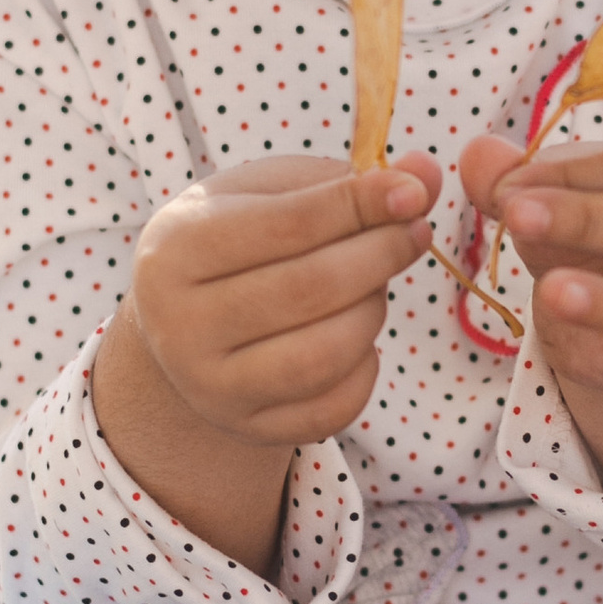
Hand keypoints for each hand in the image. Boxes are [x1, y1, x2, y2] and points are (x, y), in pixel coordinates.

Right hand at [95, 151, 438, 569]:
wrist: (181, 324)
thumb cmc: (238, 240)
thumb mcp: (274, 194)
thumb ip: (349, 180)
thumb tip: (426, 175)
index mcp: (176, 249)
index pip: (288, 225)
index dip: (361, 205)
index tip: (414, 193)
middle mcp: (179, 325)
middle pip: (311, 290)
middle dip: (380, 256)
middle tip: (413, 234)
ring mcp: (210, 387)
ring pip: (325, 355)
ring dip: (372, 312)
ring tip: (374, 287)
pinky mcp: (247, 428)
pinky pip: (333, 409)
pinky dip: (365, 370)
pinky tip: (357, 340)